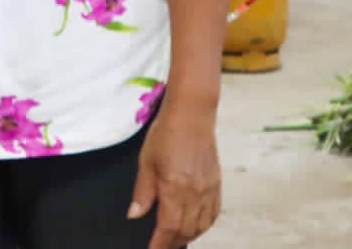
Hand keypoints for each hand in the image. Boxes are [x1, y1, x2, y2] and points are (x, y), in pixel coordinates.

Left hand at [130, 105, 220, 248]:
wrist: (192, 115)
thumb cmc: (165, 134)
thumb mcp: (146, 162)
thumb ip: (142, 192)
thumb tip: (135, 215)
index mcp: (175, 189)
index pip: (168, 227)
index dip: (160, 243)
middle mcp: (195, 194)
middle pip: (186, 230)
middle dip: (174, 242)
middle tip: (162, 247)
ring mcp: (209, 190)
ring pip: (202, 225)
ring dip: (190, 236)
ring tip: (177, 240)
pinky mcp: (217, 184)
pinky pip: (214, 213)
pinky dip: (205, 225)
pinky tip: (197, 226)